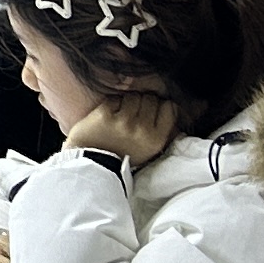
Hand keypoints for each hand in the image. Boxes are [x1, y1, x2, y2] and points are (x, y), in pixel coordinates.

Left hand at [59, 92, 181, 165]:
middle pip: (150, 98)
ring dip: (127, 102)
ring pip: (133, 96)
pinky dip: (111, 105)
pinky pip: (114, 99)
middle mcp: (142, 129)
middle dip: (142, 103)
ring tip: (120, 116)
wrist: (93, 166)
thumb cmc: (122, 157)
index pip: (169, 106)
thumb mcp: (149, 150)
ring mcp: (123, 121)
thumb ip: (160, 130)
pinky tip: (108, 117)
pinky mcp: (104, 115)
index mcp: (156, 139)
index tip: (152, 110)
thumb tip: (170, 106)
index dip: (160, 105)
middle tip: (133, 115)